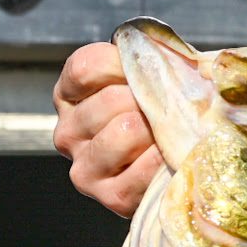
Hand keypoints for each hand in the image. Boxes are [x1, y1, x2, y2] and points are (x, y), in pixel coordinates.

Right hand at [53, 42, 161, 217]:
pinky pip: (142, 168)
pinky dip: (165, 158)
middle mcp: (67, 133)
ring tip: (172, 134)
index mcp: (69, 98)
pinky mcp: (110, 197)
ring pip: (125, 130)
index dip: (127, 65)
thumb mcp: (148, 83)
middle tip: (174, 110)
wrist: (179, 174)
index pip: (88, 66)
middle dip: (151, 102)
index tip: (152, 73)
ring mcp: (85, 168)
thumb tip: (161, 49)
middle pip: (111, 100)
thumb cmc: (163, 120)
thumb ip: (146, 61)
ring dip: (160, 130)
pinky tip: (173, 155)